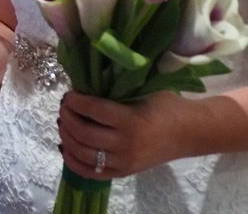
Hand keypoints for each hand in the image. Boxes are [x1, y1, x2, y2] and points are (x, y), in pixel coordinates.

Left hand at [58, 90, 188, 178]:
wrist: (192, 132)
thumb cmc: (167, 106)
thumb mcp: (143, 91)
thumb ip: (115, 90)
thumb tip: (84, 84)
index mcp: (131, 120)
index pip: (93, 110)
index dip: (75, 101)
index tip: (69, 94)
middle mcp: (126, 144)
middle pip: (83, 132)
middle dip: (67, 117)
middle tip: (64, 107)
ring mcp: (125, 162)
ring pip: (83, 153)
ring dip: (66, 136)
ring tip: (64, 123)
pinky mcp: (124, 173)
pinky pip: (91, 172)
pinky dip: (73, 160)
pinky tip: (66, 147)